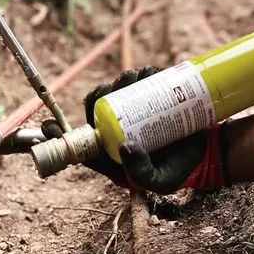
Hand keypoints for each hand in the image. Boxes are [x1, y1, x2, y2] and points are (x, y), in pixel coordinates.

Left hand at [42, 66, 228, 193]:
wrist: (208, 153)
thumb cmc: (179, 170)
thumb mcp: (160, 181)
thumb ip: (140, 173)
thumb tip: (124, 147)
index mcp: (112, 153)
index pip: (81, 143)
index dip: (61, 135)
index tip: (46, 126)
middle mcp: (118, 130)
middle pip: (97, 110)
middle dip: (99, 95)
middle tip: (110, 88)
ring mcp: (134, 112)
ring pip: (117, 93)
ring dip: (120, 81)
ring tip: (134, 76)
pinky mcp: (150, 98)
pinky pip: (139, 82)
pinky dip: (140, 74)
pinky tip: (146, 71)